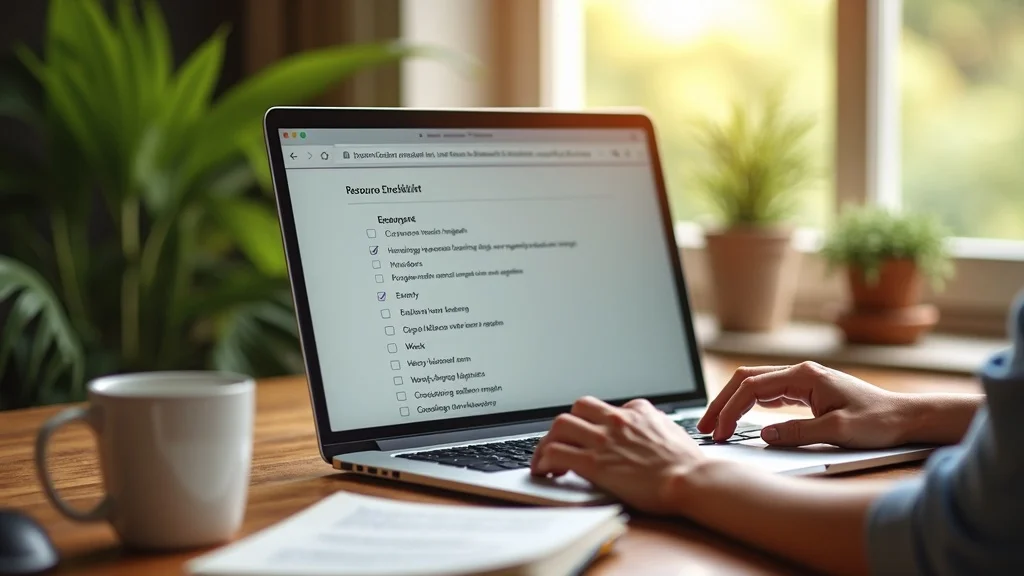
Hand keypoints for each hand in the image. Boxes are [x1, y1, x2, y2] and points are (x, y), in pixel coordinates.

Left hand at [530, 396, 703, 513]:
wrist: (692, 480)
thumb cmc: (688, 465)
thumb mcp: (673, 431)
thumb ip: (655, 425)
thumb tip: (648, 427)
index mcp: (638, 411)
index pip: (607, 407)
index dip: (595, 423)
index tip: (592, 436)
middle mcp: (617, 420)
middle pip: (578, 408)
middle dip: (567, 424)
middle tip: (563, 443)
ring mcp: (604, 440)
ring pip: (560, 425)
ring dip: (548, 441)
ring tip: (545, 459)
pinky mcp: (594, 463)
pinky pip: (556, 453)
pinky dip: (544, 460)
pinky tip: (545, 470)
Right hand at [697, 362, 909, 447]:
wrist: (907, 417)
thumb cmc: (879, 421)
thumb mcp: (838, 432)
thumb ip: (798, 432)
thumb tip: (764, 435)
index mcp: (804, 375)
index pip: (751, 387)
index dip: (730, 409)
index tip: (719, 432)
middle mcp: (800, 373)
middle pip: (745, 380)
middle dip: (721, 403)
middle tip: (704, 427)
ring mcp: (802, 380)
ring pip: (754, 385)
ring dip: (732, 404)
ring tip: (716, 425)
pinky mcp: (805, 391)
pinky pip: (767, 394)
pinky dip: (748, 406)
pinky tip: (740, 419)